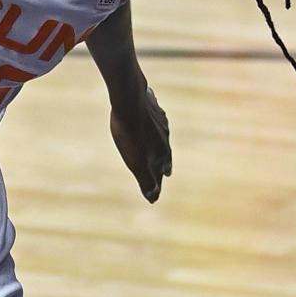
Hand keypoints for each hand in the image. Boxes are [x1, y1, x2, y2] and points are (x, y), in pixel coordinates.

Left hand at [110, 85, 171, 201]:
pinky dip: (153, 119)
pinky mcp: (151, 104)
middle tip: (166, 172)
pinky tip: (149, 114)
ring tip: (159, 146)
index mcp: (162, 151)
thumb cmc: (129, 132)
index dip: (157, 182)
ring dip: (160, 142)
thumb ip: (146, 179)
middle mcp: (165, 135)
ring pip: (161, 134)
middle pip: (164, 153)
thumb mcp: (135, 160)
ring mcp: (159, 119)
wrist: (129, 99)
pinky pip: (154, 113)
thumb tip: (152, 198)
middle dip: (164, 163)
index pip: (161, 171)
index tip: (158, 190)